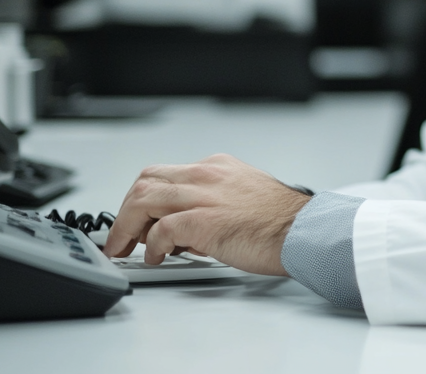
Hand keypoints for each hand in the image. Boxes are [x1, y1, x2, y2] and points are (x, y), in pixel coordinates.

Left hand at [103, 153, 309, 274]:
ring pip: (144, 198)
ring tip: (124, 249)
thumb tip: (184, 234)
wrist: (305, 231)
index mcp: (217, 167)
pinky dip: (151, 245)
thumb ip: (212, 206)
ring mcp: (204, 195)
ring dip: (126, 227)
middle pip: (146, 181)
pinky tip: (156, 258)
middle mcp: (207, 174)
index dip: (142, 199)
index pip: (165, 174)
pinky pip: (161, 230)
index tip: (136, 221)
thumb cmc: (282, 222)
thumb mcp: (243, 199)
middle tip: (121, 237)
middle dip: (126, 211)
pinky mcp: (204, 220)